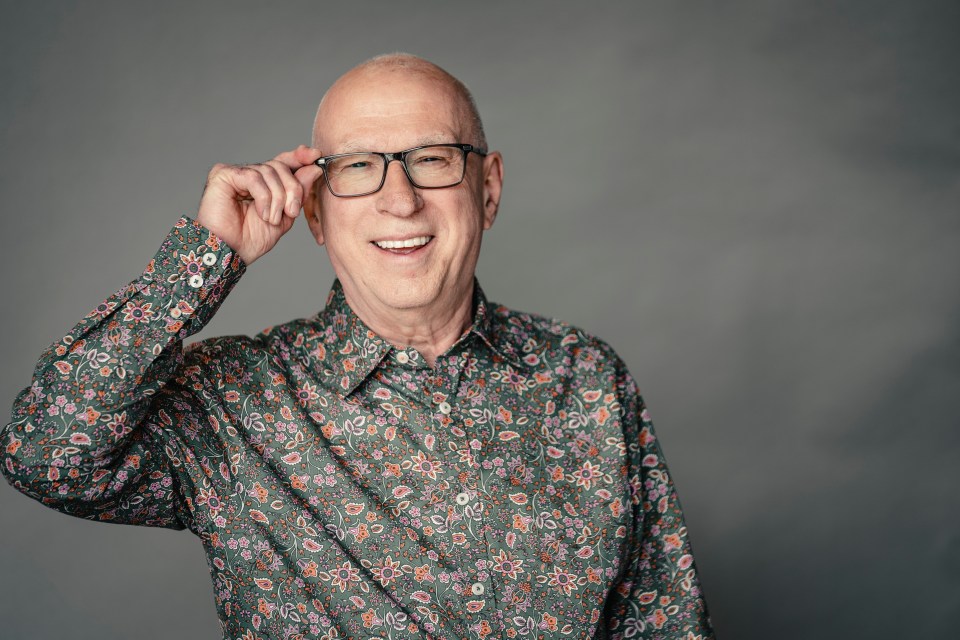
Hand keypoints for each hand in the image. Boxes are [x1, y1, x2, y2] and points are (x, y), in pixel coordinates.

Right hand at [196, 145, 322, 264]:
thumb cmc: (252, 239)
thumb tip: (314, 168)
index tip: (316, 155)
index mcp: (264, 183)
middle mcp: (249, 174)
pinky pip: (253, 177)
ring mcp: (235, 173)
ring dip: (277, 198)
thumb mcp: (285, 216)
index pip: (284, 162)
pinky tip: (263, 213)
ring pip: (268, 171)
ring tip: (272, 219)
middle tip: (292, 211)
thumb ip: (299, 192)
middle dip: (292, 188)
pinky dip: (264, 197)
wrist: (230, 253)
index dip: (300, 157)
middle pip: (280, 166)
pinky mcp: (223, 175)